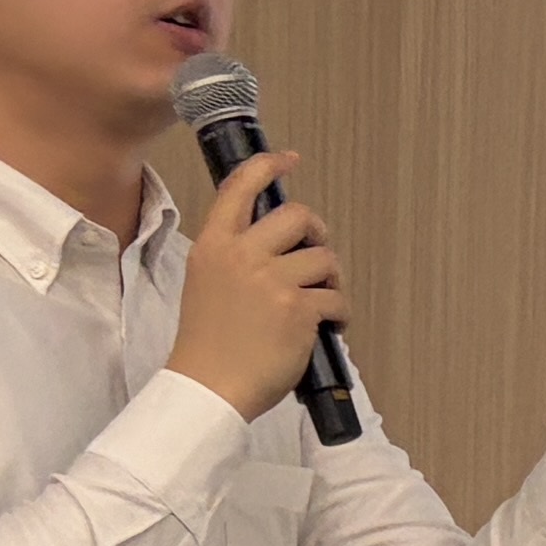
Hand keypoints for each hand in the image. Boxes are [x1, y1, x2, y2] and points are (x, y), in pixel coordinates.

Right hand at [167, 154, 344, 420]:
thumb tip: (280, 245)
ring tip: (321, 304)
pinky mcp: (298, 308)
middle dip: (316, 233)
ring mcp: (271, 280)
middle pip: (297, 216)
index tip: (289, 159)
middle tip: (317, 255)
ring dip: (331, 282)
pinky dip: (339, 314)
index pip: (240, 188)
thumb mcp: (206, 284)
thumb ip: (236, 258)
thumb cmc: (208, 345)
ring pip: (324, 258)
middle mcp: (241, 255)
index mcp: (214, 247)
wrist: (208, 386)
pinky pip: (336, 299)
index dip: (268, 167)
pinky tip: (329, 327)